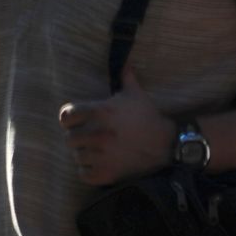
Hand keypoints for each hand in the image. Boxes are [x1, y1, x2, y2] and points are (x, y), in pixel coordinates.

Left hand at [58, 64, 175, 184]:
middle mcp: (98, 133)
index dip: (70, 119)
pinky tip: (99, 164)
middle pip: (69, 139)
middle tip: (91, 138)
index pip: (66, 116)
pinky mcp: (107, 173)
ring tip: (98, 152)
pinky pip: (84, 174)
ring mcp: (102, 155)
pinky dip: (89, 171)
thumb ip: (126, 77)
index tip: (77, 122)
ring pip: (77, 157)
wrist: (169, 144)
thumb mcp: (137, 95)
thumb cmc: (149, 117)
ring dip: (85, 155)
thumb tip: (125, 61)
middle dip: (79, 138)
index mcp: (101, 112)